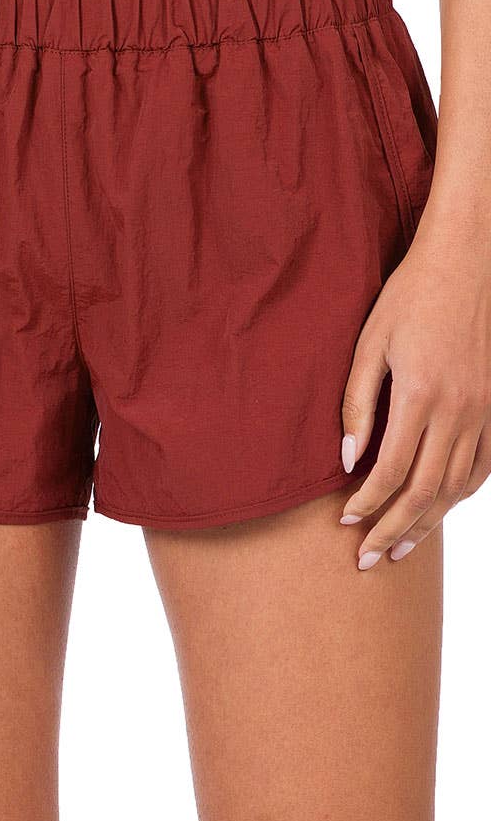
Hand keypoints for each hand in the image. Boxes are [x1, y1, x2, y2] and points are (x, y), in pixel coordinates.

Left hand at [340, 231, 490, 568]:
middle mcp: (460, 409)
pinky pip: (482, 466)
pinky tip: (441, 510)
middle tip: (367, 558)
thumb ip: (356, 403)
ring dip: (428, 522)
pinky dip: (460, 496)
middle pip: (426, 490)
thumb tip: (346, 461)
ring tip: (400, 548)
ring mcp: (485, 410)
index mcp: (422, 394)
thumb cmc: (410, 296)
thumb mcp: (370, 343)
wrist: (467, 261)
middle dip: (393, 528)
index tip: (344, 523)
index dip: (366, 504)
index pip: (391, 470)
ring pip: (457, 486)